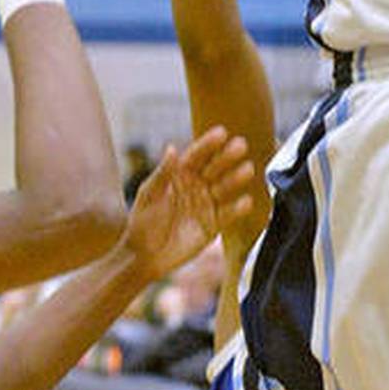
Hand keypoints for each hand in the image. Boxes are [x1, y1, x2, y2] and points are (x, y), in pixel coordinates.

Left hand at [122, 127, 254, 281]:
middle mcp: (196, 186)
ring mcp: (206, 205)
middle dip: (227, 157)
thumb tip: (172, 148)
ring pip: (225, 188)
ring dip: (236, 178)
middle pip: (215, 168)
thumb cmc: (141, 222)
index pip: (197, 155)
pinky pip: (228, 215)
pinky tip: (245, 201)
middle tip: (240, 145)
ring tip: (247, 169)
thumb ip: (162, 174)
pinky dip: (237, 209)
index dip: (208, 144)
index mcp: (179, 175)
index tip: (222, 132)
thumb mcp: (149, 196)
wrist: (144, 257)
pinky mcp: (213, 225)